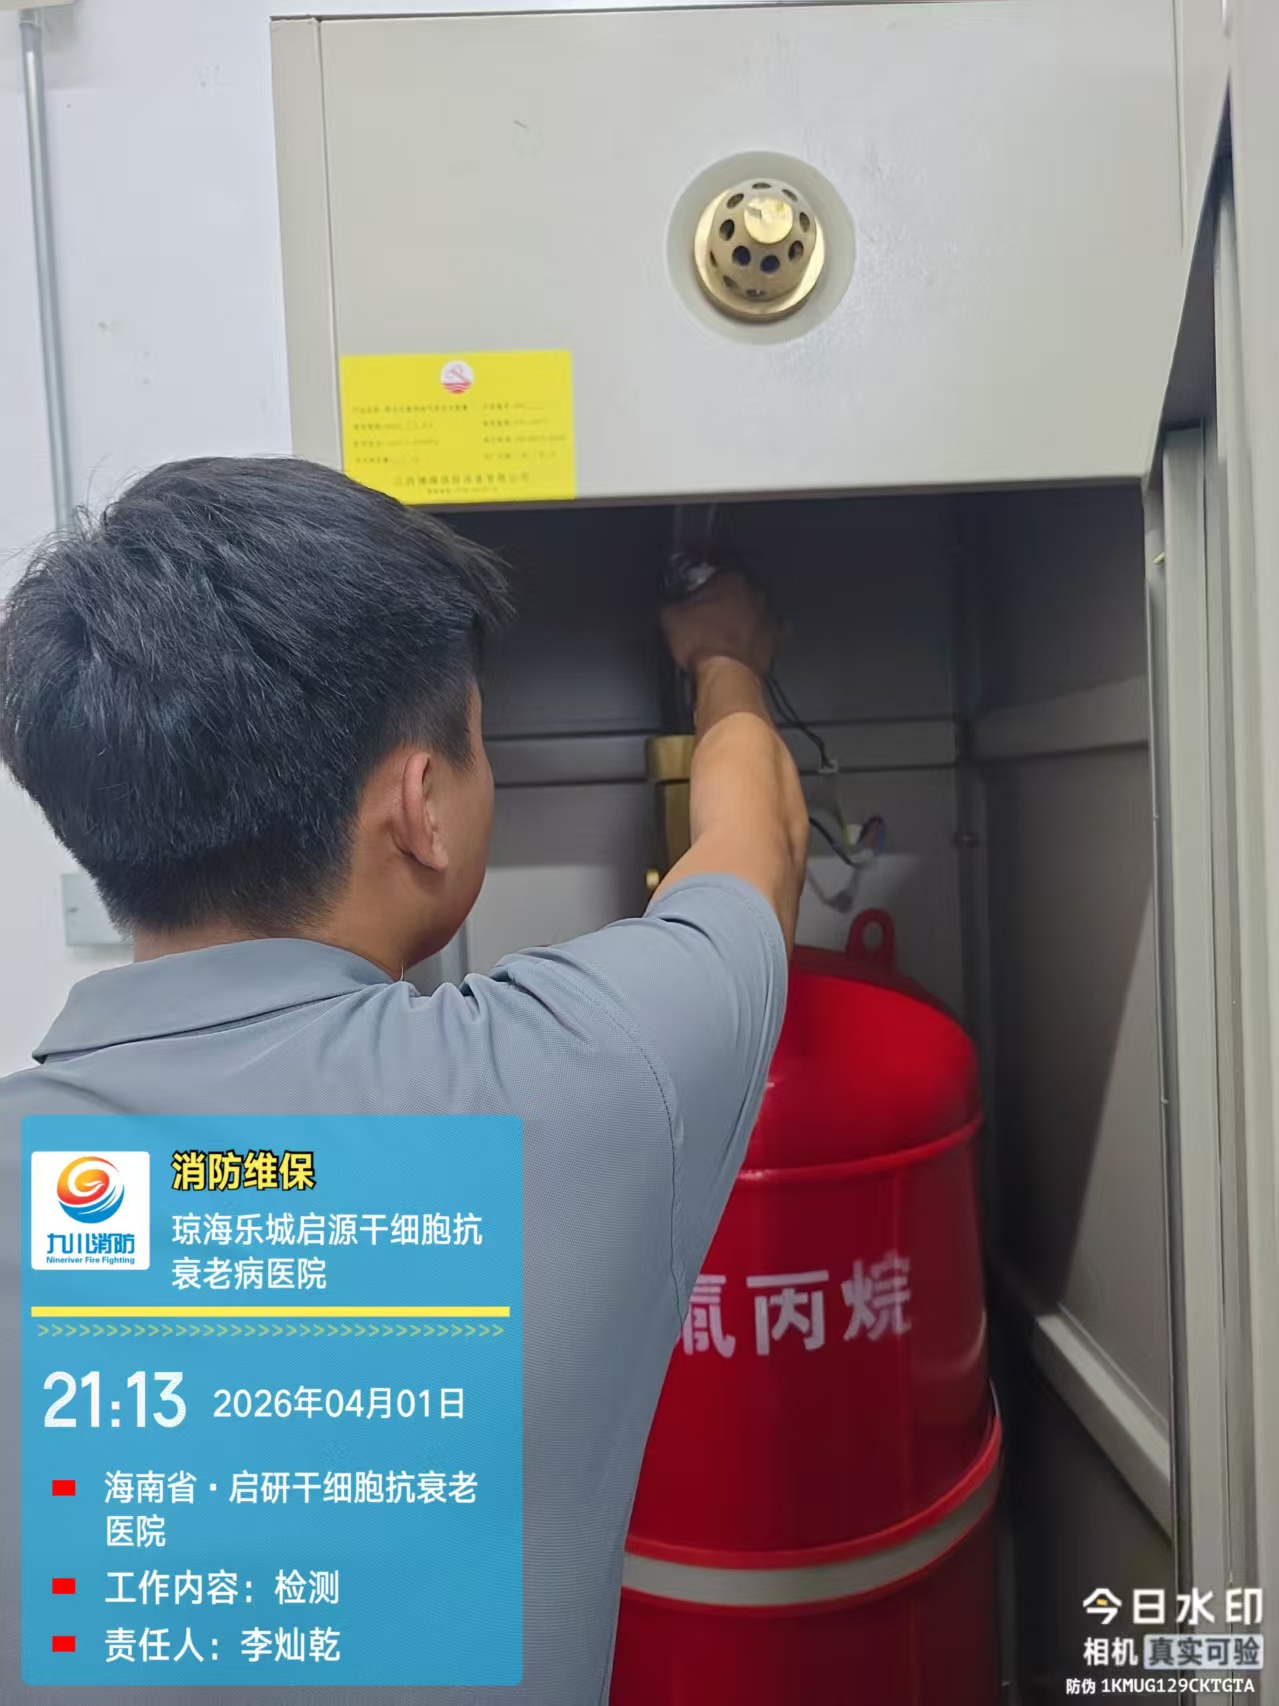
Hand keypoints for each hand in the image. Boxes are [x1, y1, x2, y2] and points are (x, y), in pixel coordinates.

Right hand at [660, 571, 776, 679]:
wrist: (726, 674)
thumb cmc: (702, 643)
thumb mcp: (670, 619)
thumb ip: (671, 604)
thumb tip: (668, 605)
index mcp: (728, 580)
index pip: (717, 571)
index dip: (706, 583)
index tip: (699, 591)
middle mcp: (752, 593)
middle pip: (739, 590)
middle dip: (727, 599)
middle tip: (712, 613)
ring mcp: (767, 615)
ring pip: (756, 609)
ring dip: (745, 616)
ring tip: (729, 631)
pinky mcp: (776, 639)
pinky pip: (771, 633)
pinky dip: (761, 637)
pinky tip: (750, 643)